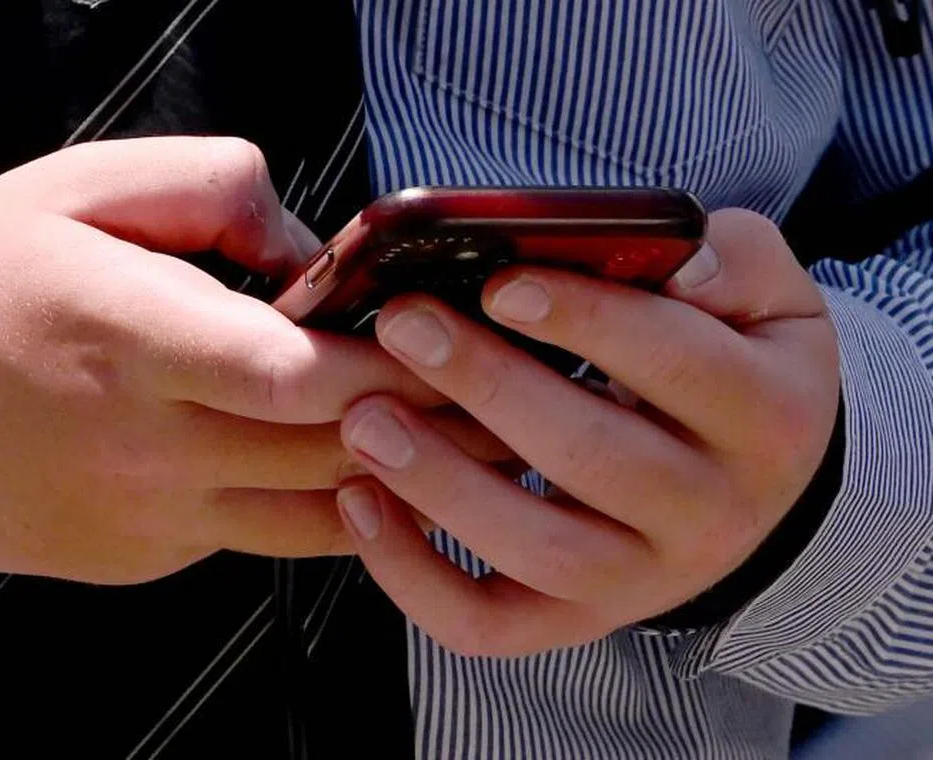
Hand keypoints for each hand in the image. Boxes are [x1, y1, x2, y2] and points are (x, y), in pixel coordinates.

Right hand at [0, 136, 502, 583]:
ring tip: (469, 439)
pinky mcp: (146, 555)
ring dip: (402, 477)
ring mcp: (149, 516)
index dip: (393, 362)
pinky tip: (365, 469)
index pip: (297, 373)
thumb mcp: (78, 187)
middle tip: (504, 390)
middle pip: (330, 450)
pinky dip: (328, 507)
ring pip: (316, 514)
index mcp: (132, 338)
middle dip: (431, 422)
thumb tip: (314, 253)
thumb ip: (215, 192)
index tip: (452, 333)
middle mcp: (147, 444)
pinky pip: (265, 538)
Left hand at [334, 208, 840, 655]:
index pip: (677, 365)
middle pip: (594, 459)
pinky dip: (414, 577)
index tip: (501, 284)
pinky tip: (362, 502)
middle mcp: (713, 512)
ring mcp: (643, 578)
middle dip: (488, 387)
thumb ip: (735, 261)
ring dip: (440, 486)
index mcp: (767, 416)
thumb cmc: (735, 365)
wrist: (753, 486)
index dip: (586, 322)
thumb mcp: (768, 298)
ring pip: (538, 552)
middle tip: (405, 326)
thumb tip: (681, 264)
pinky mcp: (578, 619)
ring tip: (365, 419)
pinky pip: (490, 623)